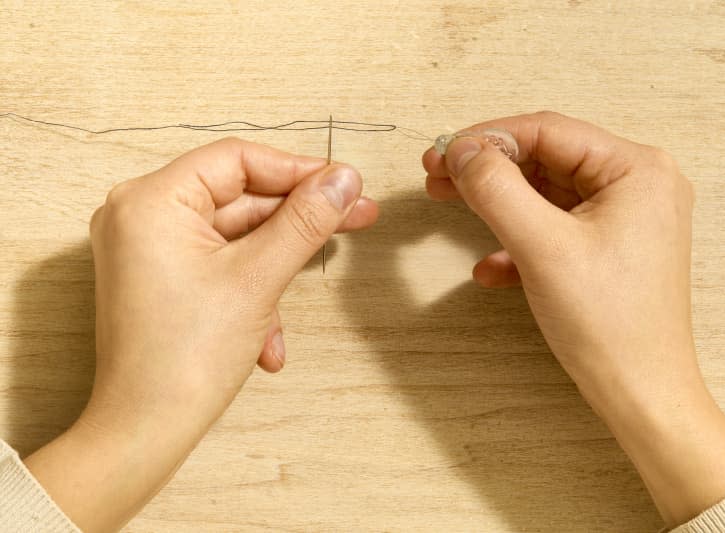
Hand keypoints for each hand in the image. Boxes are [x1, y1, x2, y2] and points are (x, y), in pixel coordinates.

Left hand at [25, 138, 377, 531]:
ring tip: (302, 294)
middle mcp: (142, 216)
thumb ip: (305, 221)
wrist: (146, 432)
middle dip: (298, 219)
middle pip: (240, 197)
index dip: (299, 170)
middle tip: (355, 216)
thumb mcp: (258, 278)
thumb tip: (343, 179)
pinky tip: (267, 339)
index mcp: (152, 200)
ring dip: (275, 268)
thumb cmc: (184, 358)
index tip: (345, 185)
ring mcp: (149, 249)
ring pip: (236, 237)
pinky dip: (251, 290)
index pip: (238, 160)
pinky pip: (220, 265)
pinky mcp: (162, 277)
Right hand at [424, 112, 724, 526]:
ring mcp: (624, 218)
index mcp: (636, 169)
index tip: (443, 151)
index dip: (489, 137)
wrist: (640, 394)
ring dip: (496, 200)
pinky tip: (488, 266)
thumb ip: (496, 188)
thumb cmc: (608, 323)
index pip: (549, 131)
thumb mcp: (542, 246)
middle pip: (545, 158)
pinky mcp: (608, 249)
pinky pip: (554, 227)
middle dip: (487, 168)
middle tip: (437, 172)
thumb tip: (461, 150)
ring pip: (545, 193)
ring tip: (447, 199)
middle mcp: (636, 185)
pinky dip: (517, 238)